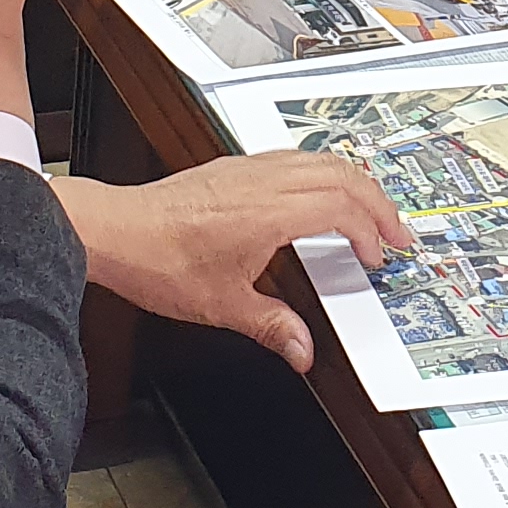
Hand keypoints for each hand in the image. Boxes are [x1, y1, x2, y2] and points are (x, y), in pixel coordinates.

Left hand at [54, 154, 412, 373]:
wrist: (114, 231)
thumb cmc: (157, 260)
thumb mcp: (222, 305)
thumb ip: (271, 327)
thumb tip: (301, 350)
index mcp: (271, 211)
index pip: (344, 207)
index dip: (371, 231)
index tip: (378, 254)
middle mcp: (264, 181)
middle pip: (344, 174)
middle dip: (378, 202)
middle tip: (393, 231)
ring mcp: (249, 169)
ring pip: (321, 159)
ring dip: (353, 182)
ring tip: (366, 210)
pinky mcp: (233, 168)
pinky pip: (295, 157)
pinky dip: (323, 174)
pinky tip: (316, 194)